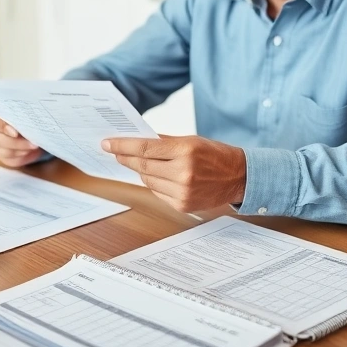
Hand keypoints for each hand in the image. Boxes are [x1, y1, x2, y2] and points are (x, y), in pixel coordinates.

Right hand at [0, 106, 42, 166]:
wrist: (32, 120)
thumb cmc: (27, 108)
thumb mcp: (25, 103)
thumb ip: (22, 106)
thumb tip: (28, 108)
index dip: (0, 125)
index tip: (16, 133)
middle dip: (15, 142)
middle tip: (33, 143)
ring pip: (1, 151)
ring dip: (20, 150)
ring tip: (34, 146)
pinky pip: (8, 160)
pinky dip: (22, 157)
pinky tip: (32, 152)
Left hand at [102, 135, 246, 211]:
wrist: (239, 177)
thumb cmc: (215, 154)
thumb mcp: (191, 140)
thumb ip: (163, 142)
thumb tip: (137, 141)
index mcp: (186, 151)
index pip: (145, 149)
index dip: (122, 146)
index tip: (107, 144)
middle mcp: (183, 173)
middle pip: (143, 166)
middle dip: (125, 159)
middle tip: (114, 152)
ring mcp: (183, 192)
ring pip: (148, 181)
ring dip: (141, 171)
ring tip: (139, 163)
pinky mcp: (182, 205)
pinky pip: (158, 193)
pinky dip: (154, 184)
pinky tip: (158, 177)